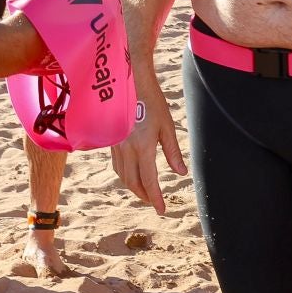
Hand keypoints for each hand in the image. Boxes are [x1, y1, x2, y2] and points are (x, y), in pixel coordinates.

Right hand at [110, 74, 187, 214]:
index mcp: (143, 146)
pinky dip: (125, 175)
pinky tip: (132, 175)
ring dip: (134, 187)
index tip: (162, 210)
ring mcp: (116, 145)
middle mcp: (126, 148)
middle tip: (155, 203)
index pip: (149, 180)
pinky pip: (117, 165)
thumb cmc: (152, 102)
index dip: (156, 198)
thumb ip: (173, 152)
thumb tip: (181, 173)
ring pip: (123, 175)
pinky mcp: (110, 140)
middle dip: (144, 196)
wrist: (130, 82)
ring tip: (145, 192)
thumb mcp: (167, 126)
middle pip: (133, 182)